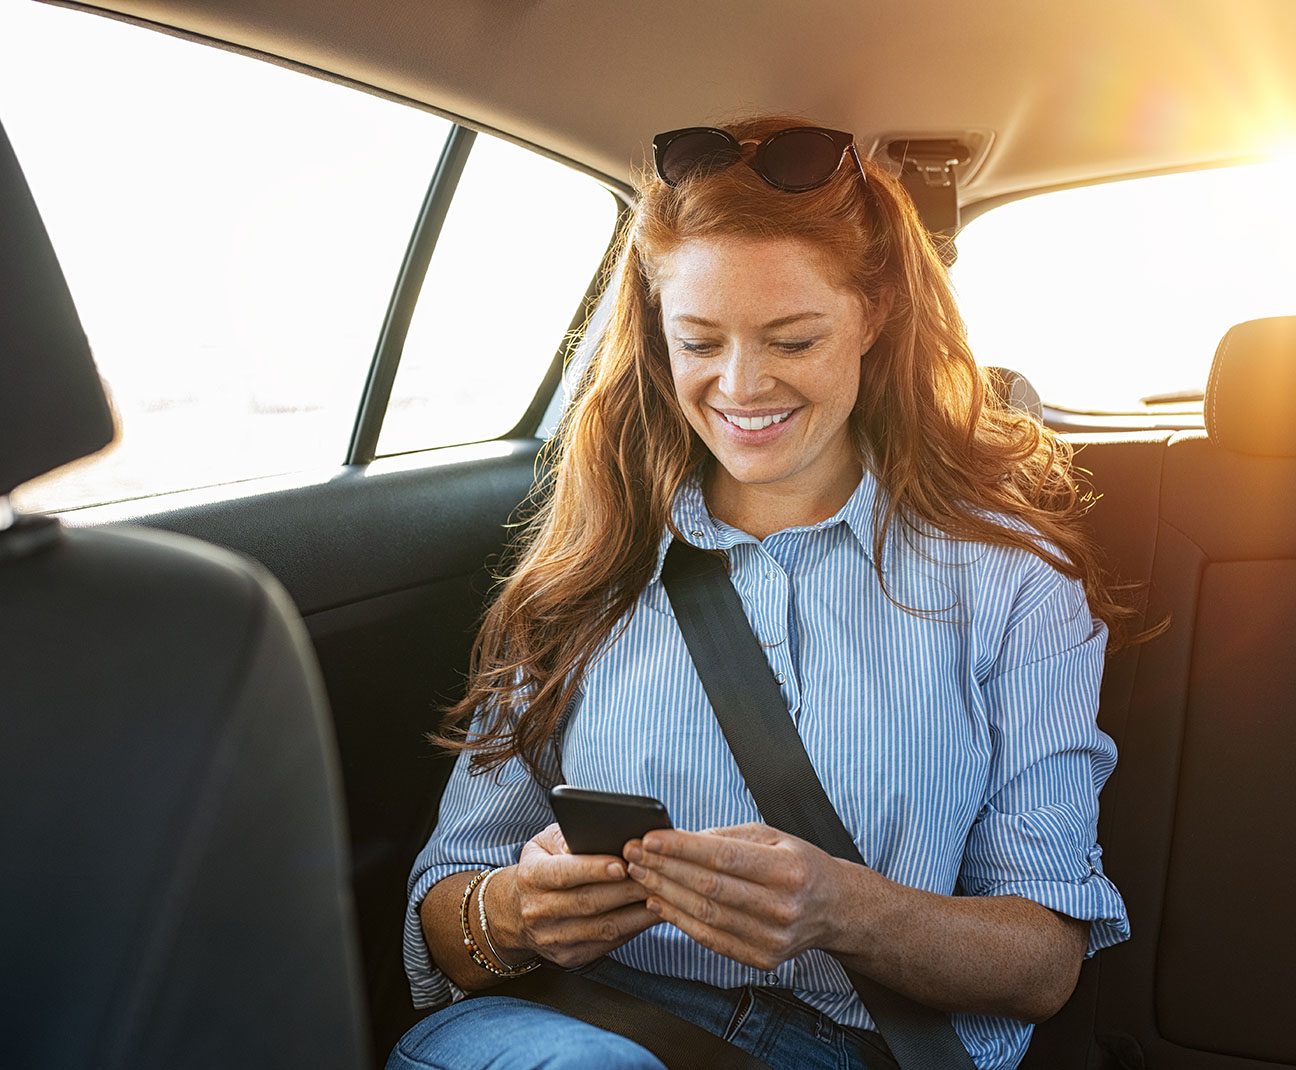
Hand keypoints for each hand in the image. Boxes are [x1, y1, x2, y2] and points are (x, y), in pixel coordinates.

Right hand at [496, 823, 660, 968]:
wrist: (518, 911)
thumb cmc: (542, 866)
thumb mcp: (543, 843)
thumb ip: (564, 836)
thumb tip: (592, 837)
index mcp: (531, 877)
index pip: (563, 873)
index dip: (593, 869)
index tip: (622, 863)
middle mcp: (537, 911)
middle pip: (588, 902)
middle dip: (626, 889)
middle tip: (656, 875)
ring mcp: (553, 938)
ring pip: (602, 928)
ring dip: (637, 912)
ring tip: (662, 895)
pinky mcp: (570, 957)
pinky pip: (608, 944)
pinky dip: (634, 928)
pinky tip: (652, 913)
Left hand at [624, 823, 857, 970]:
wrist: (836, 909)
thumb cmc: (800, 864)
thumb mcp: (774, 836)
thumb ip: (728, 836)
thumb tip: (682, 839)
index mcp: (788, 869)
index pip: (723, 857)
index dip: (682, 848)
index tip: (650, 838)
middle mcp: (782, 906)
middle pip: (709, 887)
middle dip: (664, 868)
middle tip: (633, 854)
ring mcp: (772, 938)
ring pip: (705, 914)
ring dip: (665, 893)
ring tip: (640, 874)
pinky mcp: (762, 959)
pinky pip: (711, 939)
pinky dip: (680, 921)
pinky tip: (659, 902)